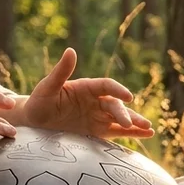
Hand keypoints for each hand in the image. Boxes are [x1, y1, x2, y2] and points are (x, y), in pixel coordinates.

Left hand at [20, 48, 154, 138]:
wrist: (34, 123)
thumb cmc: (39, 102)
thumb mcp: (47, 87)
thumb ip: (60, 72)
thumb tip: (71, 50)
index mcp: (86, 87)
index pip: (106, 86)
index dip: (118, 90)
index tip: (127, 96)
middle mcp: (95, 101)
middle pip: (114, 105)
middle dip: (124, 114)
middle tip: (129, 123)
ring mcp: (97, 117)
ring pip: (120, 119)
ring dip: (135, 122)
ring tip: (149, 128)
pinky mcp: (97, 132)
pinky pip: (117, 132)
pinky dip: (132, 133)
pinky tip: (147, 134)